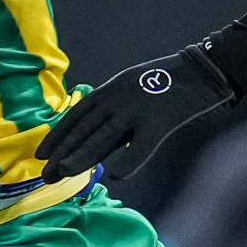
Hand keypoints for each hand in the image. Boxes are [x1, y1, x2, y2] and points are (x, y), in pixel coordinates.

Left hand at [40, 43, 234, 180]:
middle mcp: (119, 98)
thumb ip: (114, 115)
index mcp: (111, 89)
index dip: (58, 135)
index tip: (41, 154)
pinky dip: (129, 160)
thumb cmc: (170, 85)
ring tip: (63, 173)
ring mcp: (139, 108)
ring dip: (81, 155)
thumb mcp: (133, 91)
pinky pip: (142, 144)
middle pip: (85, 128)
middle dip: (63, 152)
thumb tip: (94, 143)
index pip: (77, 115)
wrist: (204, 70)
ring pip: (104, 136)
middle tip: (45, 176)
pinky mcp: (161, 120)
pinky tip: (115, 176)